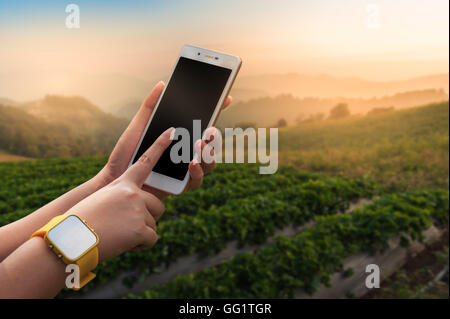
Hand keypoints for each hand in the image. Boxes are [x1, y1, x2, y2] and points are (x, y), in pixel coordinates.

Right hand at [67, 128, 173, 261]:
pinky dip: (140, 245)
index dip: (160, 146)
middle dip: (147, 219)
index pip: (146, 162)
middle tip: (124, 227)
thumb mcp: (101, 201)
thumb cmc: (81, 222)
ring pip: (154, 224)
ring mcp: (138, 209)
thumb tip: (136, 211)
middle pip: (158, 206)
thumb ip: (122, 199)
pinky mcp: (141, 228)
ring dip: (140, 234)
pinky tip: (121, 243)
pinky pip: (152, 239)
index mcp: (121, 183)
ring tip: (117, 234)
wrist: (69, 240)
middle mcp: (132, 193)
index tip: (172, 132)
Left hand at [96, 81, 231, 199]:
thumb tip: (162, 85)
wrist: (115, 178)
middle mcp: (186, 154)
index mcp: (180, 138)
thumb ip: (150, 106)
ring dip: (209, 154)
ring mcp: (185, 171)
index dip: (217, 111)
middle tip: (209, 130)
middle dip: (215, 137)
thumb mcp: (138, 126)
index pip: (203, 124)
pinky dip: (198, 172)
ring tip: (200, 145)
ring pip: (209, 163)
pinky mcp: (180, 187)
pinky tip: (192, 163)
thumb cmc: (126, 154)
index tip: (226, 98)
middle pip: (211, 145)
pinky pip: (196, 181)